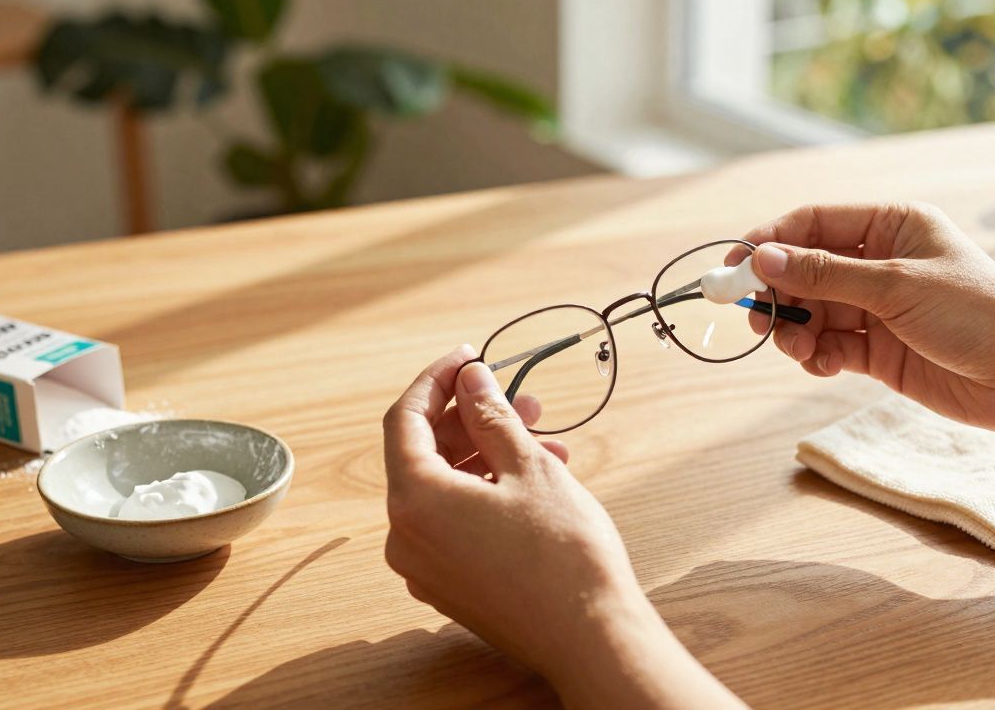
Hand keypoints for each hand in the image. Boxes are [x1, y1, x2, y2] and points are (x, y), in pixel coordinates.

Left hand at [383, 347, 743, 707]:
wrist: (590, 638)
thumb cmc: (563, 555)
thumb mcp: (529, 467)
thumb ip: (491, 415)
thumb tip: (470, 377)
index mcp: (415, 501)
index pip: (404, 420)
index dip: (436, 380)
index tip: (469, 357)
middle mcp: (405, 537)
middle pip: (425, 455)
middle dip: (474, 421)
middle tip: (523, 401)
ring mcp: (425, 568)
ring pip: (445, 490)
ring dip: (489, 458)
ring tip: (546, 445)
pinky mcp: (449, 587)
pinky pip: (455, 523)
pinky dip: (486, 494)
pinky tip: (536, 484)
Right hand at [731, 203, 994, 431]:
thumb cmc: (980, 315)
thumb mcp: (896, 286)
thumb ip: (824, 274)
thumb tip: (762, 258)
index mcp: (892, 225)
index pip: (813, 223)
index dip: (769, 243)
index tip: (734, 269)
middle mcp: (882, 263)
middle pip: (805, 271)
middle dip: (779, 295)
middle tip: (760, 321)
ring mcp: (879, 308)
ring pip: (812, 312)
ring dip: (795, 330)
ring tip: (799, 349)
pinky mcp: (880, 350)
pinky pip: (830, 346)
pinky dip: (816, 355)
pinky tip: (822, 366)